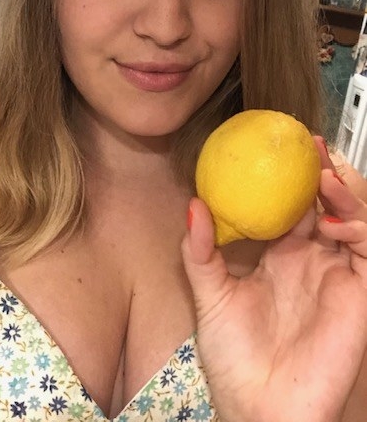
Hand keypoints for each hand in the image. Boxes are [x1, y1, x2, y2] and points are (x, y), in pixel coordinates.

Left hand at [181, 137, 366, 421]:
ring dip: (344, 192)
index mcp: (281, 256)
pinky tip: (333, 218)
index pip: (294, 205)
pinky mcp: (359, 293)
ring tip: (324, 173)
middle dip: (323, 172)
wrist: (258, 408)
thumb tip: (192, 206)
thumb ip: (200, 251)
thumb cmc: (234, 358)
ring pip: (355, 220)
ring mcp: (338, 275)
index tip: (280, 146)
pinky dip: (358, 227)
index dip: (292, 176)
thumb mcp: (210, 295)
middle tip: (310, 147)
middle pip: (327, 204)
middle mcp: (313, 260)